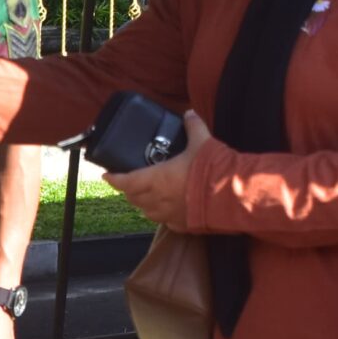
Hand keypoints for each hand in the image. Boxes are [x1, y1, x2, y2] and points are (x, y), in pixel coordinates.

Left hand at [103, 110, 208, 228]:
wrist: (231, 195)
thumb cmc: (211, 169)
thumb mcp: (201, 142)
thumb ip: (193, 126)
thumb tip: (189, 113)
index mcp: (156, 179)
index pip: (126, 182)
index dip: (114, 179)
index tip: (107, 175)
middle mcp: (158, 199)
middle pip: (134, 198)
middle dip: (129, 191)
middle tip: (129, 183)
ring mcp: (169, 214)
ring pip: (147, 212)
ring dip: (143, 203)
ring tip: (147, 196)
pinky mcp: (182, 225)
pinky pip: (165, 221)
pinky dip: (162, 214)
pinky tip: (168, 209)